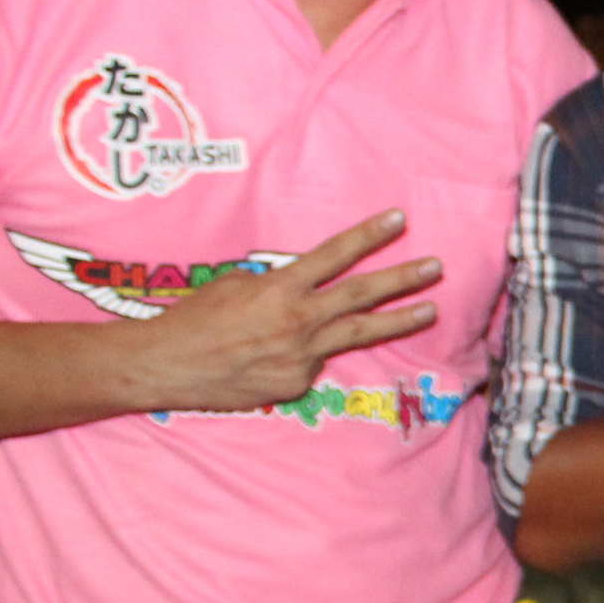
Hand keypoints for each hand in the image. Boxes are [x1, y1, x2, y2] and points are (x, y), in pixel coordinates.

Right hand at [134, 208, 442, 409]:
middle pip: (362, 295)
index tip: (399, 220)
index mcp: (280, 288)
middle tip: (436, 266)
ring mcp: (302, 355)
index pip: (334, 255)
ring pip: (360, 333)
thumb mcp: (233, 285)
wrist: (167, 366)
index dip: (368, 236)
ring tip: (430, 309)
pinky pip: (314, 362)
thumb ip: (274, 284)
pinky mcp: (298, 383)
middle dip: (402, 279)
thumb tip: (299, 285)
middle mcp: (299, 320)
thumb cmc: (195, 319)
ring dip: (399, 320)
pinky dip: (309, 353)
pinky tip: (282, 354)